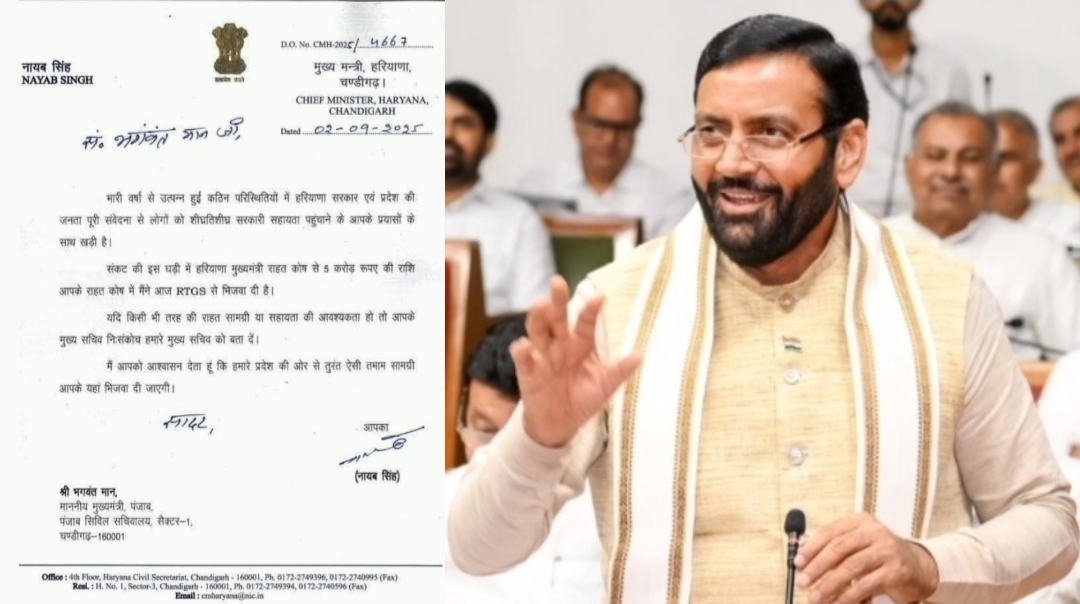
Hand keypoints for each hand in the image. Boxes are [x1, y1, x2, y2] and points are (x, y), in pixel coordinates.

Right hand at [509, 276, 641, 447]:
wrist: (560, 424)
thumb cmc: (582, 399)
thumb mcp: (605, 386)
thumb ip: (619, 370)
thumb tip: (641, 355)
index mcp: (581, 344)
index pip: (586, 322)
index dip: (591, 310)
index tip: (600, 297)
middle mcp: (560, 344)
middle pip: (558, 318)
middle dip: (558, 301)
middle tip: (558, 283)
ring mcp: (543, 356)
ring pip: (538, 331)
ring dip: (538, 318)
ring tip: (541, 305)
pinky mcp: (528, 371)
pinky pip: (524, 358)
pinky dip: (522, 351)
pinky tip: (525, 345)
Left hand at [793, 512, 938, 603]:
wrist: (920, 567)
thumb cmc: (882, 555)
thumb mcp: (860, 544)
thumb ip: (837, 547)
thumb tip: (804, 561)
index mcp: (861, 522)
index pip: (830, 532)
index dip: (811, 548)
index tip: (798, 563)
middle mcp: (875, 532)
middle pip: (839, 549)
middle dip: (817, 567)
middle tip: (803, 581)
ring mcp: (887, 551)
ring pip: (851, 567)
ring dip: (829, 584)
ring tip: (815, 596)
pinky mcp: (895, 571)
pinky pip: (865, 585)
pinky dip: (848, 596)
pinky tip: (837, 603)